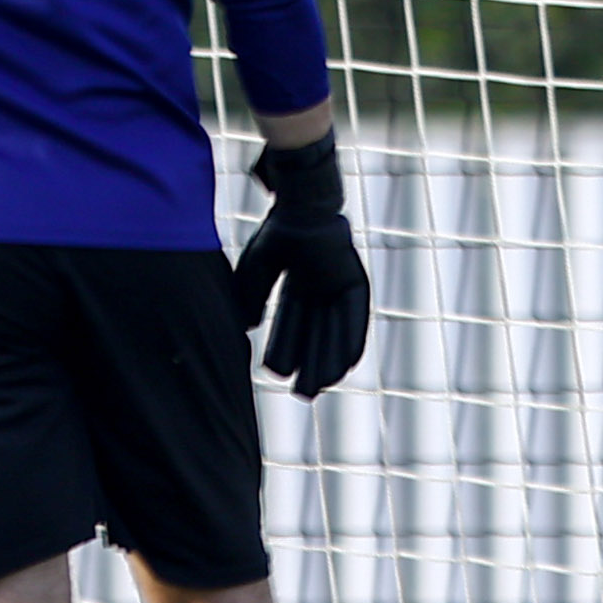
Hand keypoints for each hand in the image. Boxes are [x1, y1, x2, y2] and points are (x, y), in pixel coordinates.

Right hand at [233, 131, 370, 398]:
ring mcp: (338, 285)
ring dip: (328, 360)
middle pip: (314, 333)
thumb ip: (253, 297)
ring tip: (319, 387)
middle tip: (301, 393)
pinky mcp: (354, 284)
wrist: (301, 209)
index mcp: (298, 280)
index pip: (291, 322)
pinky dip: (349, 343)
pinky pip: (353, 321)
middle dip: (308, 362)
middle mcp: (320, 286)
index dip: (285, 348)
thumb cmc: (278, 233)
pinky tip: (343, 367)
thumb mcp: (257, 269)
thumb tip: (247, 326)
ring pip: (334, 331)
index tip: (277, 374)